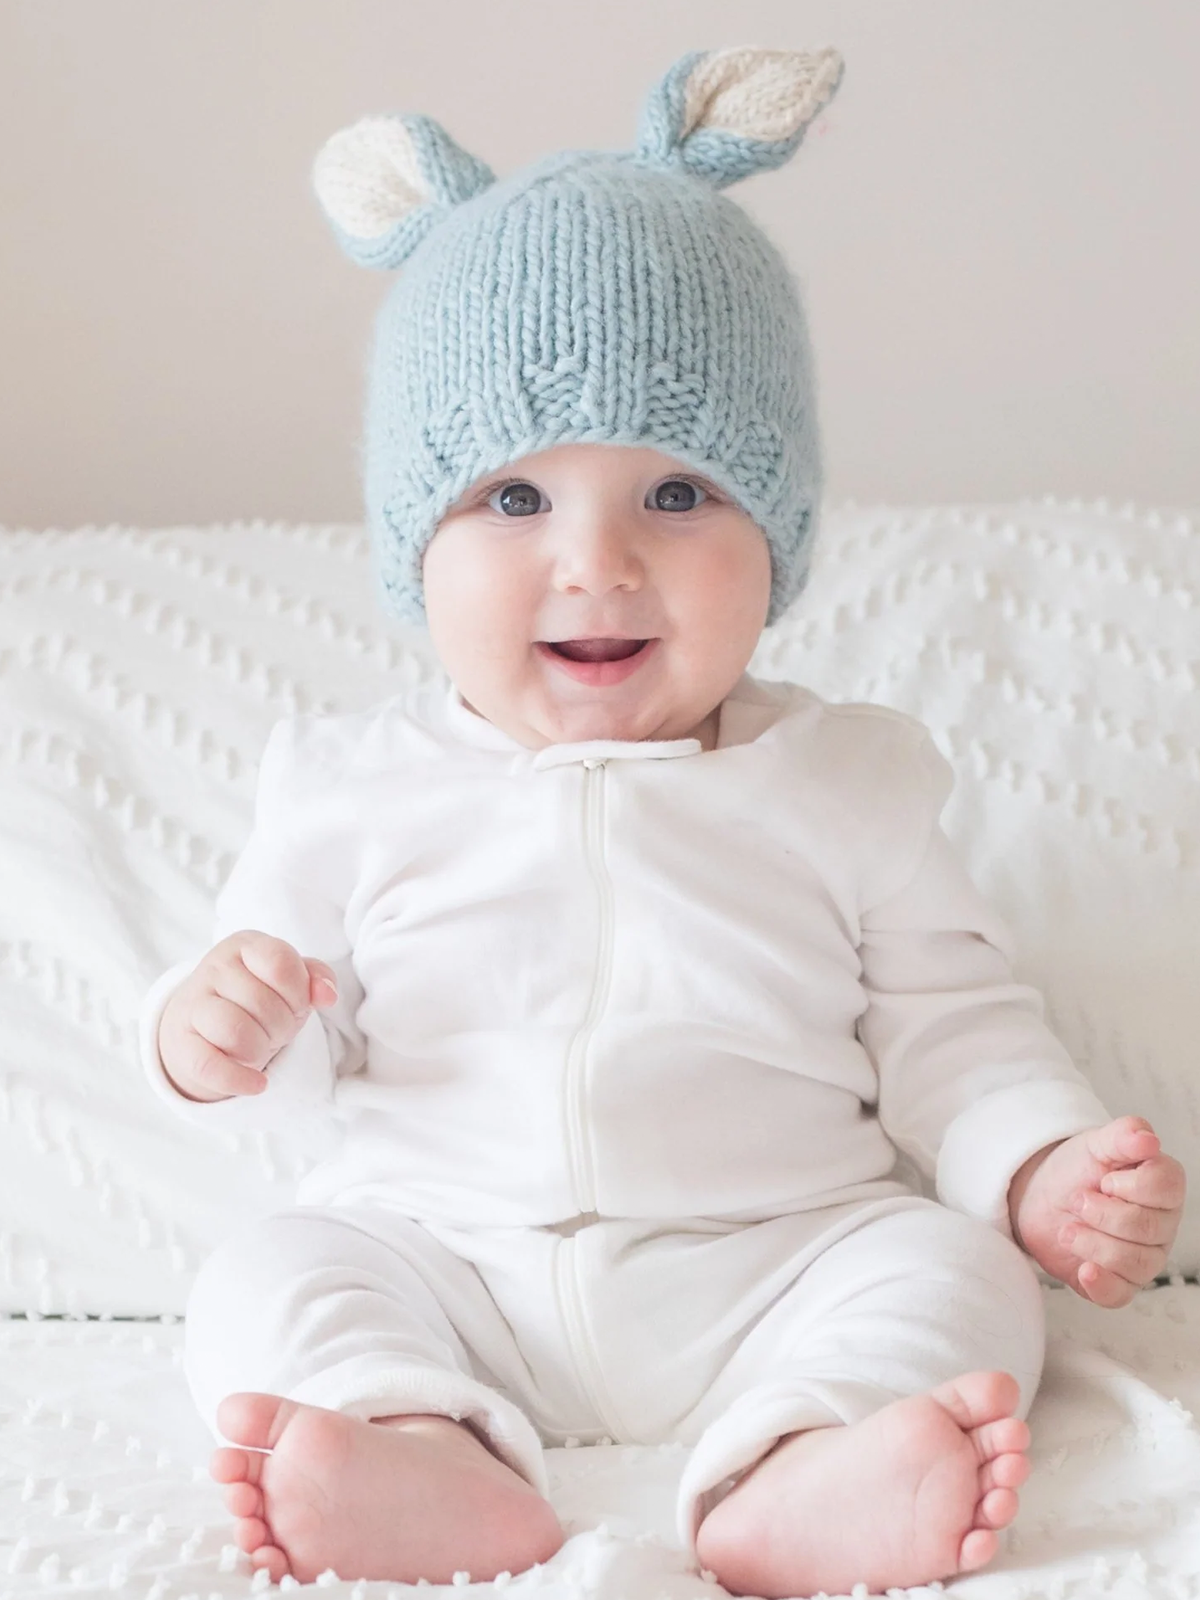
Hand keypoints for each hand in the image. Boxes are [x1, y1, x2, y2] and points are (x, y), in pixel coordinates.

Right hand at [157, 931, 338, 1102]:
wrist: (204, 1024)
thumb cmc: (258, 996)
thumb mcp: (290, 980)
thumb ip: (316, 977)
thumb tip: (327, 995)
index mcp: (244, 945)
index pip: (281, 964)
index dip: (298, 992)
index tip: (296, 1003)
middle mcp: (214, 968)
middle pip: (263, 1004)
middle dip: (282, 1026)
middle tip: (275, 1030)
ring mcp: (193, 1005)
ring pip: (236, 1032)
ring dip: (259, 1050)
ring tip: (259, 1048)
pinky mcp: (182, 1044)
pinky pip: (209, 1066)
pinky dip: (239, 1080)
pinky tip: (257, 1084)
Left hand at [1008, 1116, 1185, 1307]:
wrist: (1043, 1198)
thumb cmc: (1078, 1170)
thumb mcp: (1095, 1144)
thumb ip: (1122, 1135)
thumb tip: (1148, 1138)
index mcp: (1164, 1186)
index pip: (1166, 1187)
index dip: (1128, 1184)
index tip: (1104, 1178)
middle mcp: (1162, 1225)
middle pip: (1148, 1228)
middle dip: (1103, 1213)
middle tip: (1078, 1200)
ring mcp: (1144, 1256)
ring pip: (1136, 1263)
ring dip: (1093, 1243)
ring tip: (1068, 1229)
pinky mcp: (1119, 1282)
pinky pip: (1121, 1295)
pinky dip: (1101, 1284)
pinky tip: (1083, 1270)